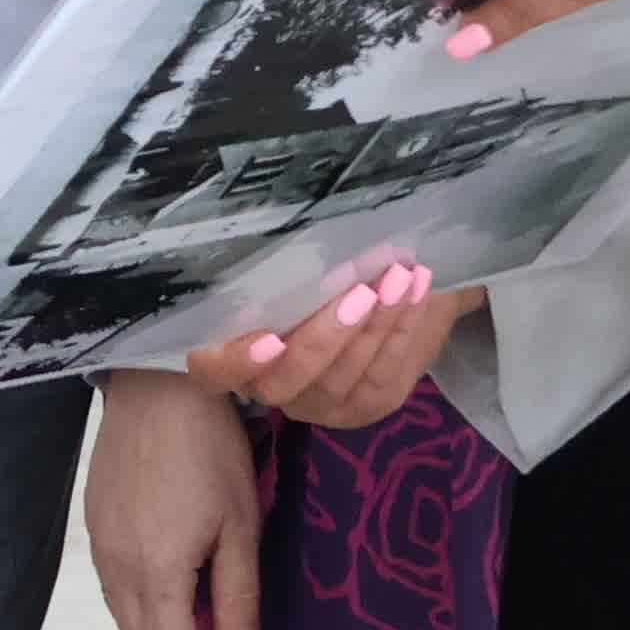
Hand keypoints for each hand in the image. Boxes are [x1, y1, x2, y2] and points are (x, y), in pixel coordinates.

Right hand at [85, 366, 269, 629]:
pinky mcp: (95, 522)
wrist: (155, 383)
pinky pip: (115, 588)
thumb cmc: (209, 451)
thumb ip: (236, 594)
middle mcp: (117, 569)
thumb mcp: (240, 523)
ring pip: (125, 618)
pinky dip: (143, 610)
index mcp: (156, 573)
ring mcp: (100, 545)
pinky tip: (171, 598)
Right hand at [178, 262, 468, 430]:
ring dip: (375, 325)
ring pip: (341, 378)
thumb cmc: (329, 269)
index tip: (271, 338)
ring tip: (399, 276)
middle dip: (326, 337)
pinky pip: (382, 374)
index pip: (213, 372)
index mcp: (237, 352)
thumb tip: (280, 222)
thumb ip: (280, 263)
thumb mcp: (299, 264)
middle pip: (287, 381)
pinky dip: (400, 330)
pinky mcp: (367, 407)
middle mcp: (273, 388)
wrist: (390, 293)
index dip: (234, 362)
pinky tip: (416, 291)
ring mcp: (322, 405)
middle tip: (361, 290)